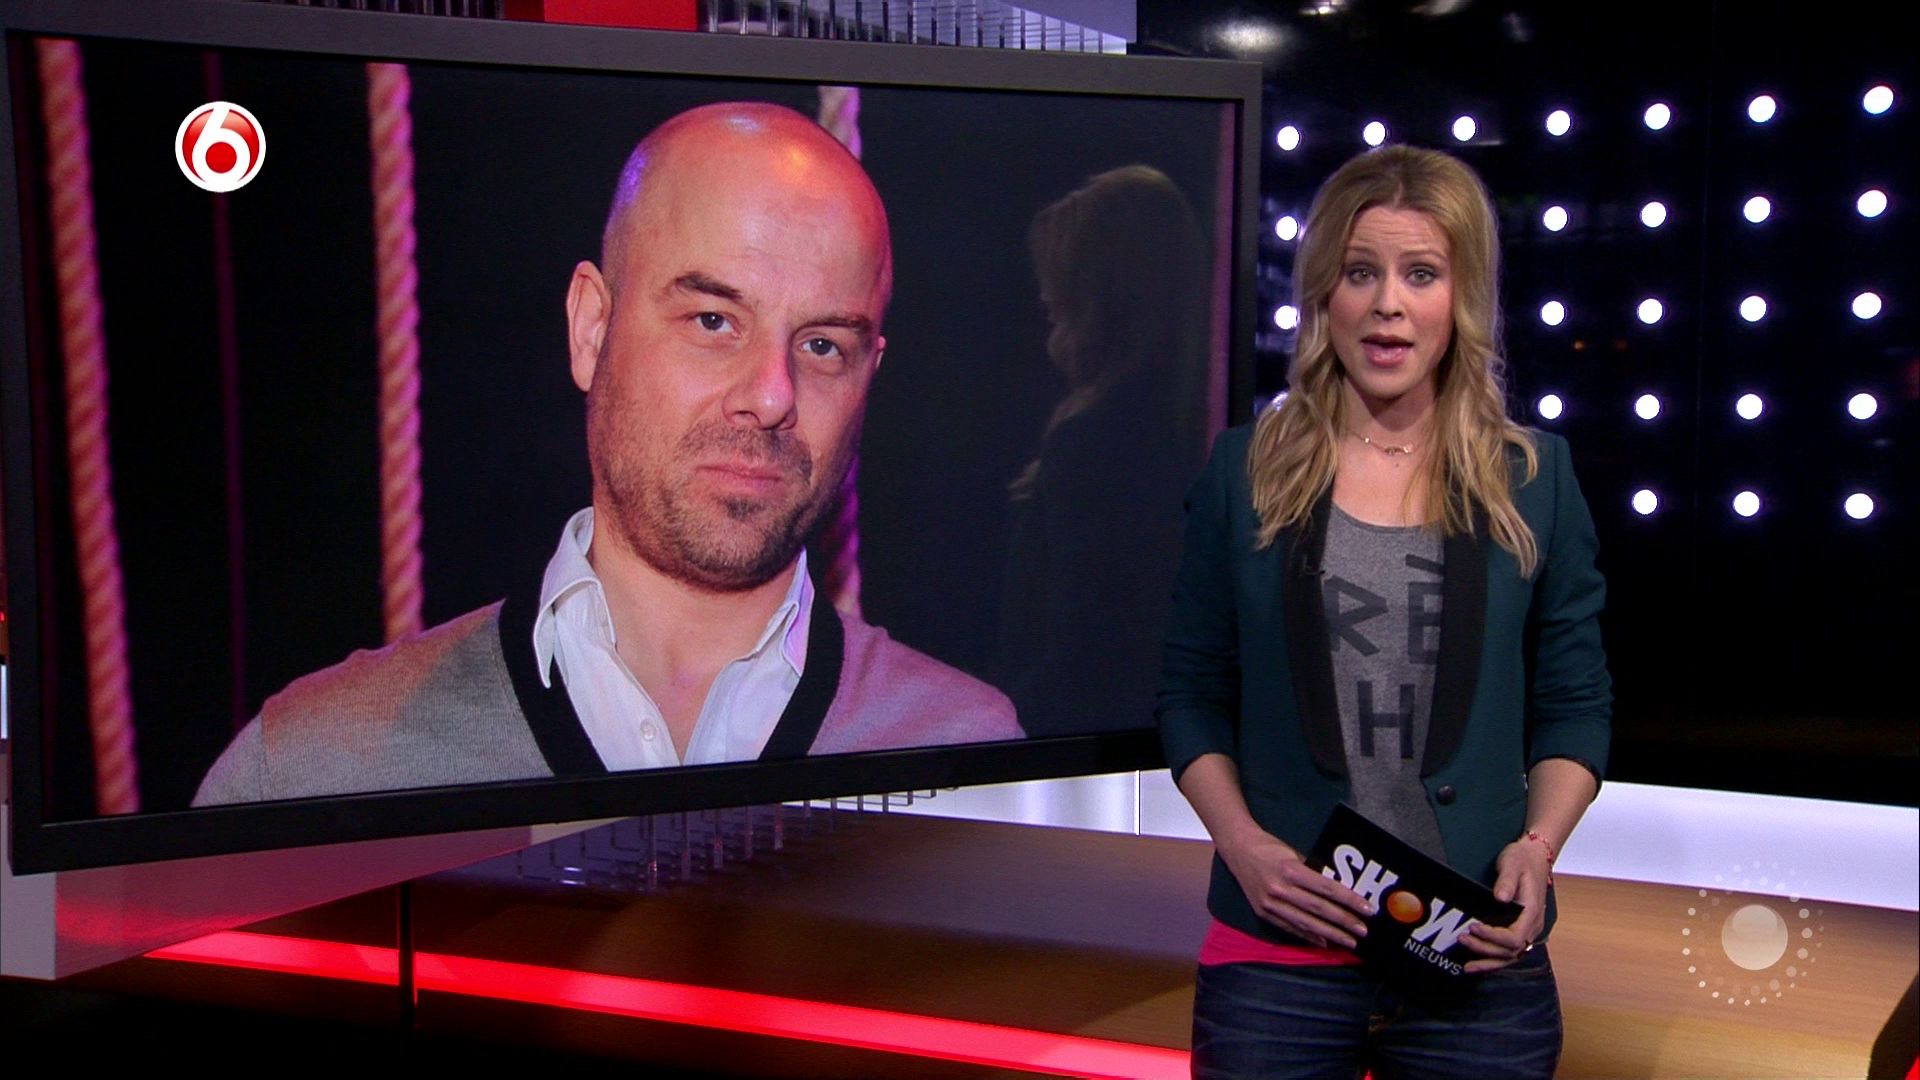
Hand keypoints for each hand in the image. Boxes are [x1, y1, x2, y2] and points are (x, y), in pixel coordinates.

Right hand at [1218, 830, 1372, 948]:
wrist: (1237, 850)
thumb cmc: (1270, 847)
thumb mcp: (1293, 853)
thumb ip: (1313, 872)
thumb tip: (1338, 891)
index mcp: (1290, 870)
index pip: (1326, 888)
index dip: (1349, 900)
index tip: (1367, 909)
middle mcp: (1279, 889)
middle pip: (1318, 909)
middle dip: (1344, 921)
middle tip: (1364, 931)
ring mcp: (1270, 904)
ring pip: (1306, 923)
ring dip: (1331, 934)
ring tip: (1350, 942)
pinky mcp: (1264, 913)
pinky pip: (1290, 927)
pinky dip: (1309, 936)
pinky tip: (1325, 942)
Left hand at [1462, 836, 1551, 972]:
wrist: (1534, 856)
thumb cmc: (1523, 860)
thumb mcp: (1513, 864)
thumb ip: (1506, 881)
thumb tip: (1500, 898)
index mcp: (1532, 912)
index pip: (1514, 937)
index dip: (1493, 937)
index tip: (1474, 927)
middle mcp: (1532, 926)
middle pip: (1510, 950)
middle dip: (1485, 949)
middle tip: (1462, 939)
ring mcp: (1528, 930)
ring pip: (1510, 956)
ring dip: (1489, 962)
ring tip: (1468, 967)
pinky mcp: (1521, 929)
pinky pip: (1509, 951)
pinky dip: (1494, 960)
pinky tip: (1479, 963)